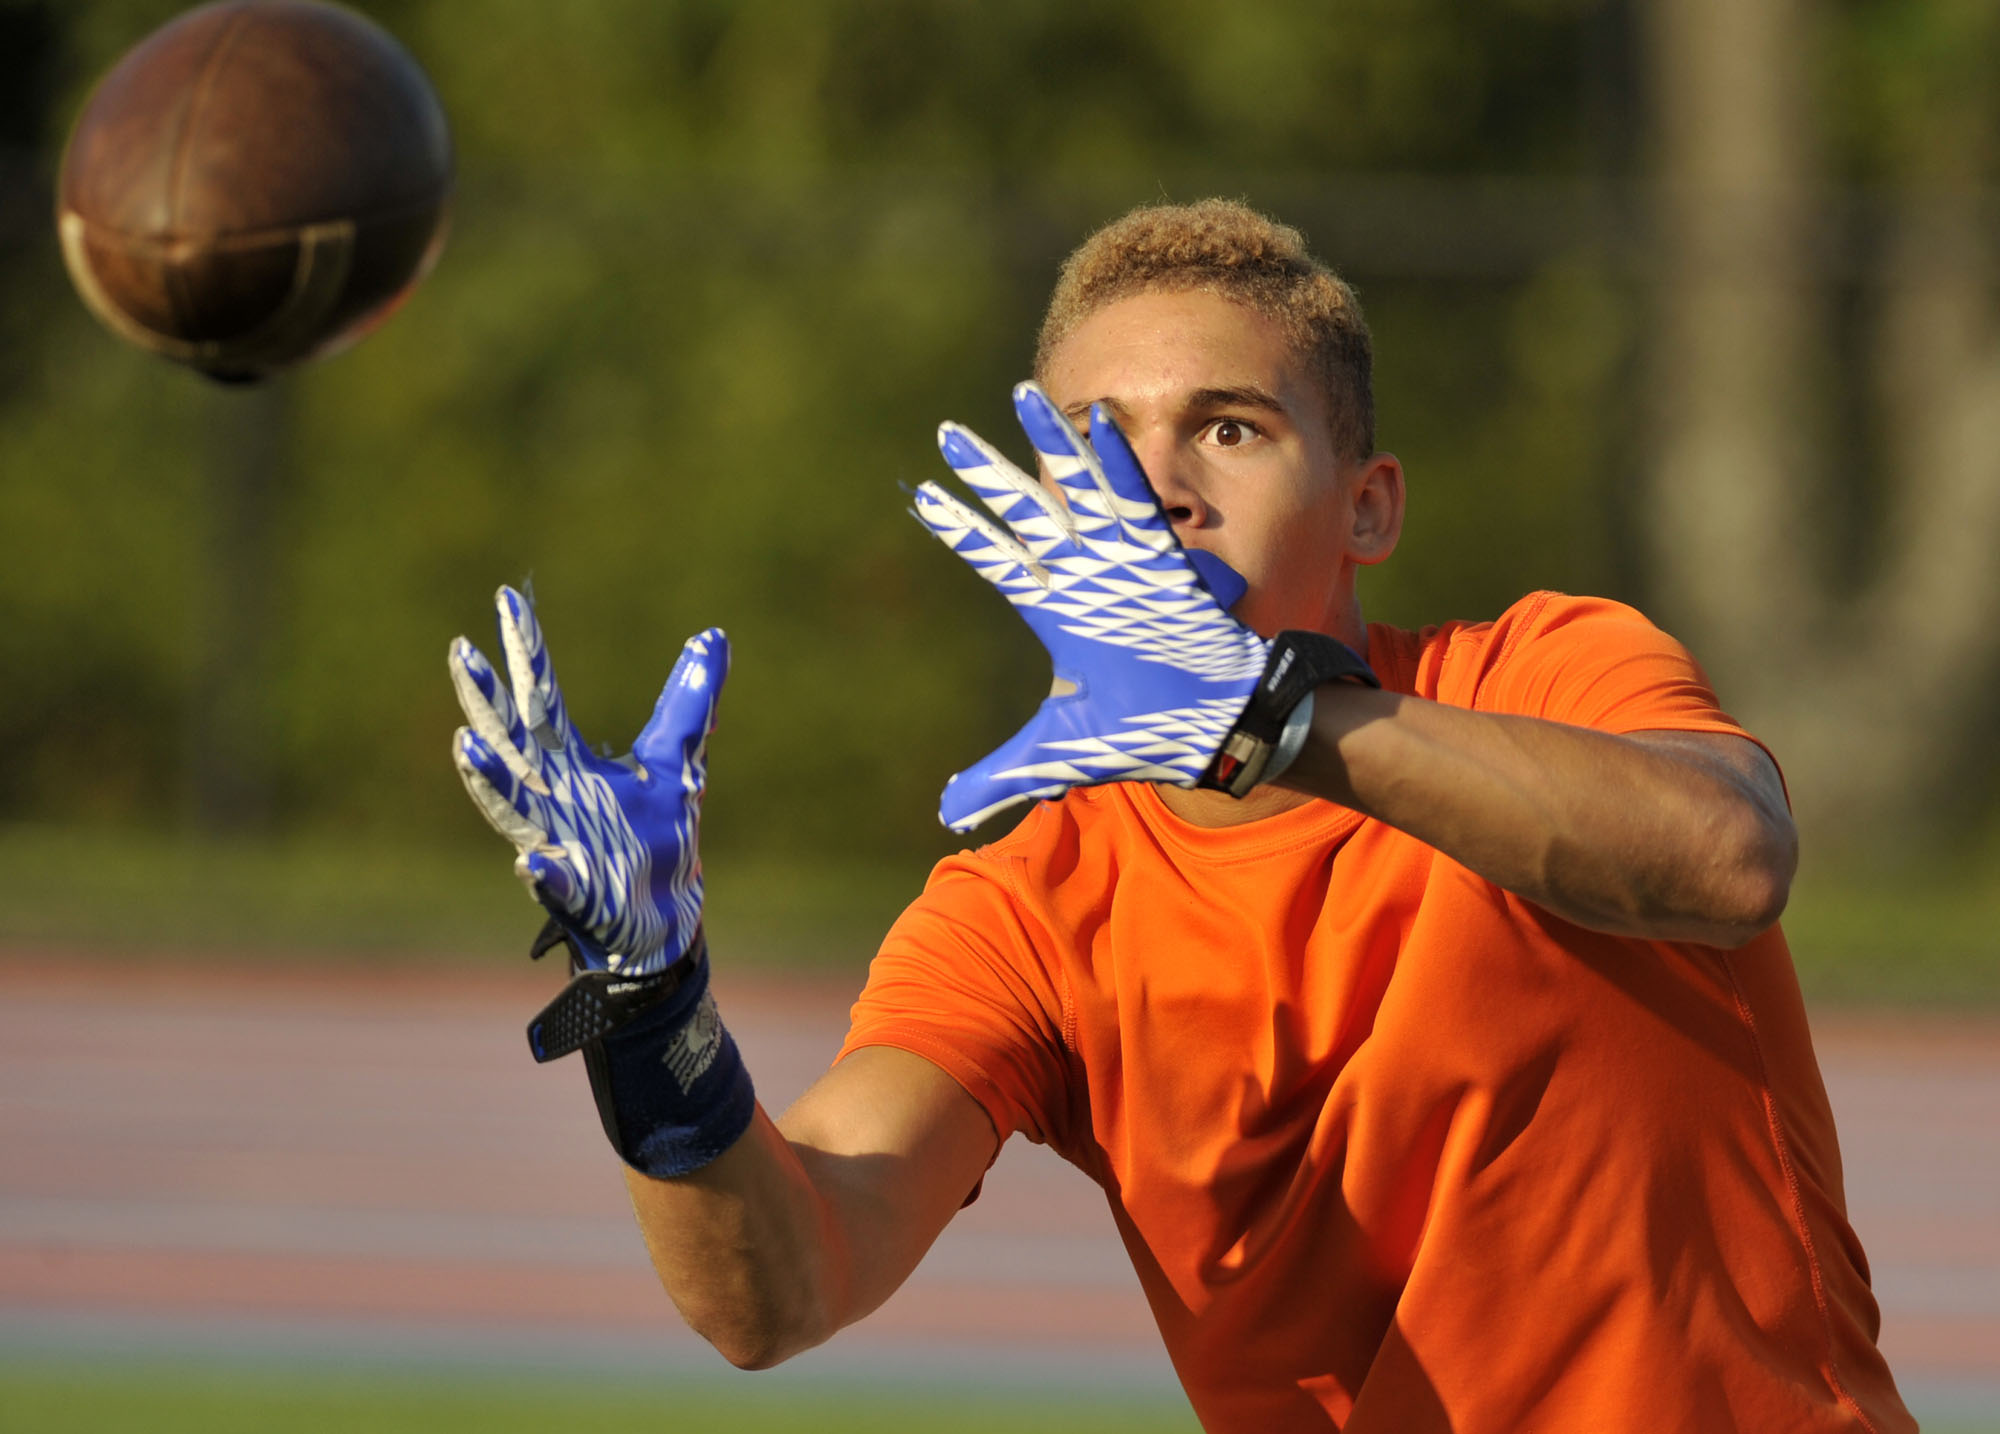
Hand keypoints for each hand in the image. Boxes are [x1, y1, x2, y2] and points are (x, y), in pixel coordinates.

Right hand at [449, 586, 726, 973]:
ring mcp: (556, 842)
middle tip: (461, 652)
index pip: (543, 697)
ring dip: (491, 778)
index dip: (526, 650)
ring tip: (466, 745)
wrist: (661, 918)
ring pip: (512, 807)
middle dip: (486, 699)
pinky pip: (552, 883)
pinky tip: (533, 862)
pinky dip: (543, 874)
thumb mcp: (677, 762)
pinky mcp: (575, 891)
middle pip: (514, 740)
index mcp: (571, 762)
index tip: (507, 597)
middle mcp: (552, 795)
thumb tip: (714, 635)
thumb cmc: (656, 838)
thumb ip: (690, 702)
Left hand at [913, 382, 1270, 830]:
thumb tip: (947, 812)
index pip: (997, 559)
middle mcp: (1082, 578)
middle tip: (947, 434)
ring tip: (1023, 392)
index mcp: (1057, 613)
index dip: (960, 528)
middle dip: (987, 473)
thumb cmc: (1144, 736)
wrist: (1215, 730)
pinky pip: (1135, 500)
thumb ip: (1001, 774)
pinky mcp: (1161, 561)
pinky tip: (1100, 417)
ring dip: (1049, 442)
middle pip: (1024, 511)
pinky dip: (1117, 462)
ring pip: (1075, 489)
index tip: (921, 496)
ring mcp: (1120, 563)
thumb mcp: (1058, 753)